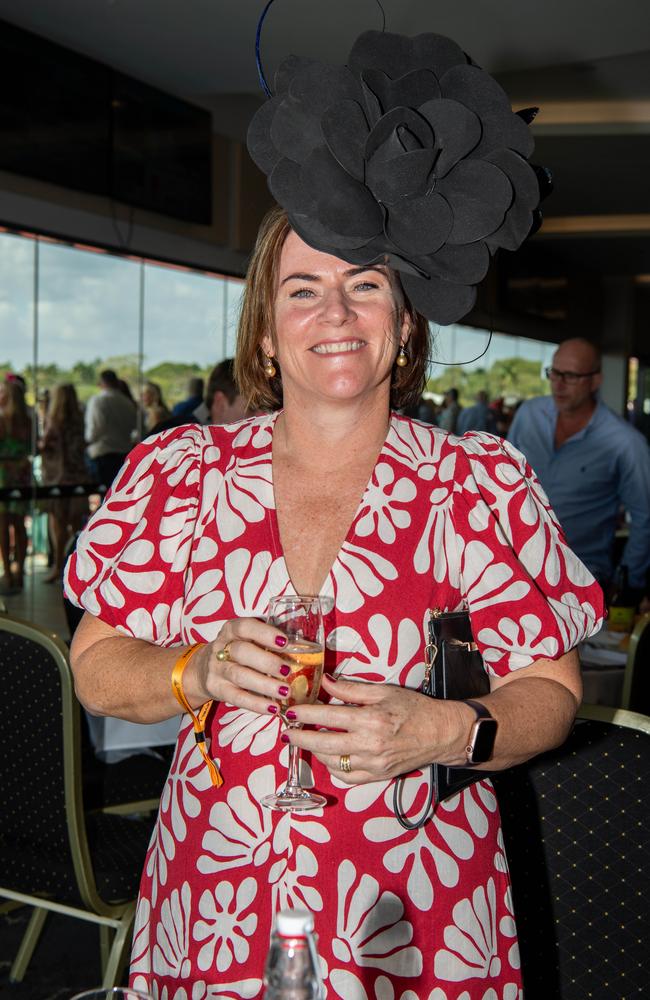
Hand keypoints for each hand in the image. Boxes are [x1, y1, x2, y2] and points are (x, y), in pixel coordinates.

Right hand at [186, 618, 295, 717]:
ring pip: (240, 676)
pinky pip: (237, 698)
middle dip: (267, 661)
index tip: (284, 642)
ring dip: (264, 685)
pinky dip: (256, 704)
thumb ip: (267, 642)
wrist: (202, 669)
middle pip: (242, 652)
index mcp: (231, 630)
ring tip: (285, 692)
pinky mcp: (217, 689)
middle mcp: (221, 647)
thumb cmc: (237, 652)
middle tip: (288, 671)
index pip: (245, 627)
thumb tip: (305, 647)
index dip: (265, 633)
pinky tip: (273, 708)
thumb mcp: (246, 640)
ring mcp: (217, 669)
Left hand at [284, 674, 468, 783]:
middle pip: (323, 743)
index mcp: (370, 720)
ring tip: (306, 740)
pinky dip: (333, 768)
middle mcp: (369, 745)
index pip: (327, 717)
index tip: (290, 712)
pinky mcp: (377, 777)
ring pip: (332, 762)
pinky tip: (328, 756)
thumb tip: (325, 682)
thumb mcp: (383, 691)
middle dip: (300, 737)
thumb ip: (351, 689)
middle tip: (287, 731)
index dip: (304, 714)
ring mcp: (373, 765)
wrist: (440, 734)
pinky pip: (347, 777)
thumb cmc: (414, 708)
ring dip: (315, 751)